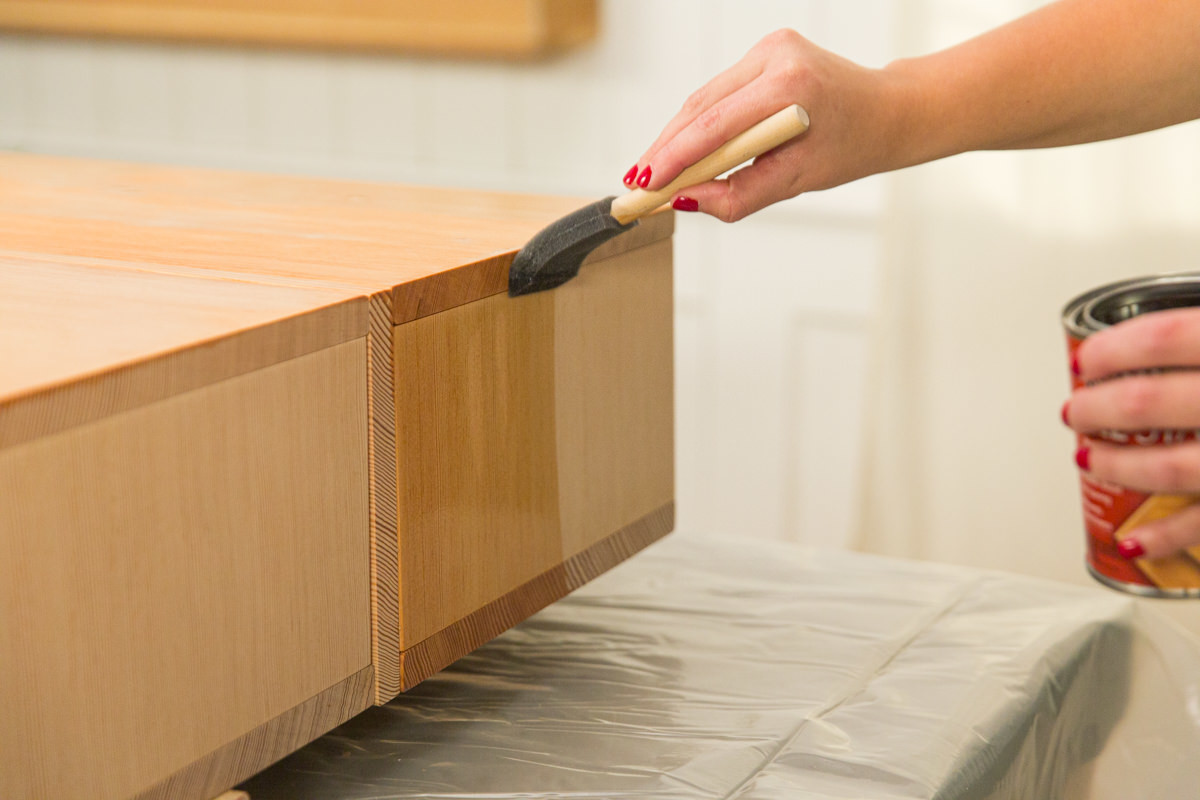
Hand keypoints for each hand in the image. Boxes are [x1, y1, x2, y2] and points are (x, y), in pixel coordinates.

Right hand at [622, 29, 915, 221]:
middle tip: (637, 183)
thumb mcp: (798, 180)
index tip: (646, 184)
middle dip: (665, 148)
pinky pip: (720, 92)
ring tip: (650, 171)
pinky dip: (699, 122)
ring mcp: (769, 48)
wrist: (887, 111)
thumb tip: (688, 202)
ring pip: (705, 98)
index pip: (714, 125)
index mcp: (791, 87)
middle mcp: (777, 56)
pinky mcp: (766, 50)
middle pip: (700, 107)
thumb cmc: (852, 146)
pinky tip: (679, 148)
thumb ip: (740, 195)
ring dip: (676, 136)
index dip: (673, 157)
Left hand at [1066, 308, 1199, 558]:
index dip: (1111, 349)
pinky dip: (1163, 537)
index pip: (1164, 337)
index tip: (1084, 360)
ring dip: (1116, 466)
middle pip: (1148, 403)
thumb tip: (1147, 334)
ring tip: (1088, 458)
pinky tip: (1130, 538)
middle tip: (1073, 411)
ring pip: (1170, 468)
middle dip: (1095, 409)